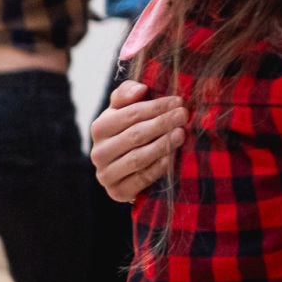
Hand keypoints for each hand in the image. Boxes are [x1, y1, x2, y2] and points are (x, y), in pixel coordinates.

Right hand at [91, 81, 187, 202]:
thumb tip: (141, 89)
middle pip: (136, 135)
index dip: (156, 107)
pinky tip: (172, 157)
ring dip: (163, 144)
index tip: (178, 101)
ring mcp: (106, 174)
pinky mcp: (117, 192)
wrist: (125, 169)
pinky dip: (158, 167)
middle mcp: (98, 152)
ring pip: (138, 157)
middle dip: (163, 123)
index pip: (130, 114)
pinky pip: (141, 179)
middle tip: (183, 115)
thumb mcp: (123, 110)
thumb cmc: (128, 131)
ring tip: (181, 133)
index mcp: (99, 128)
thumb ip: (127, 94)